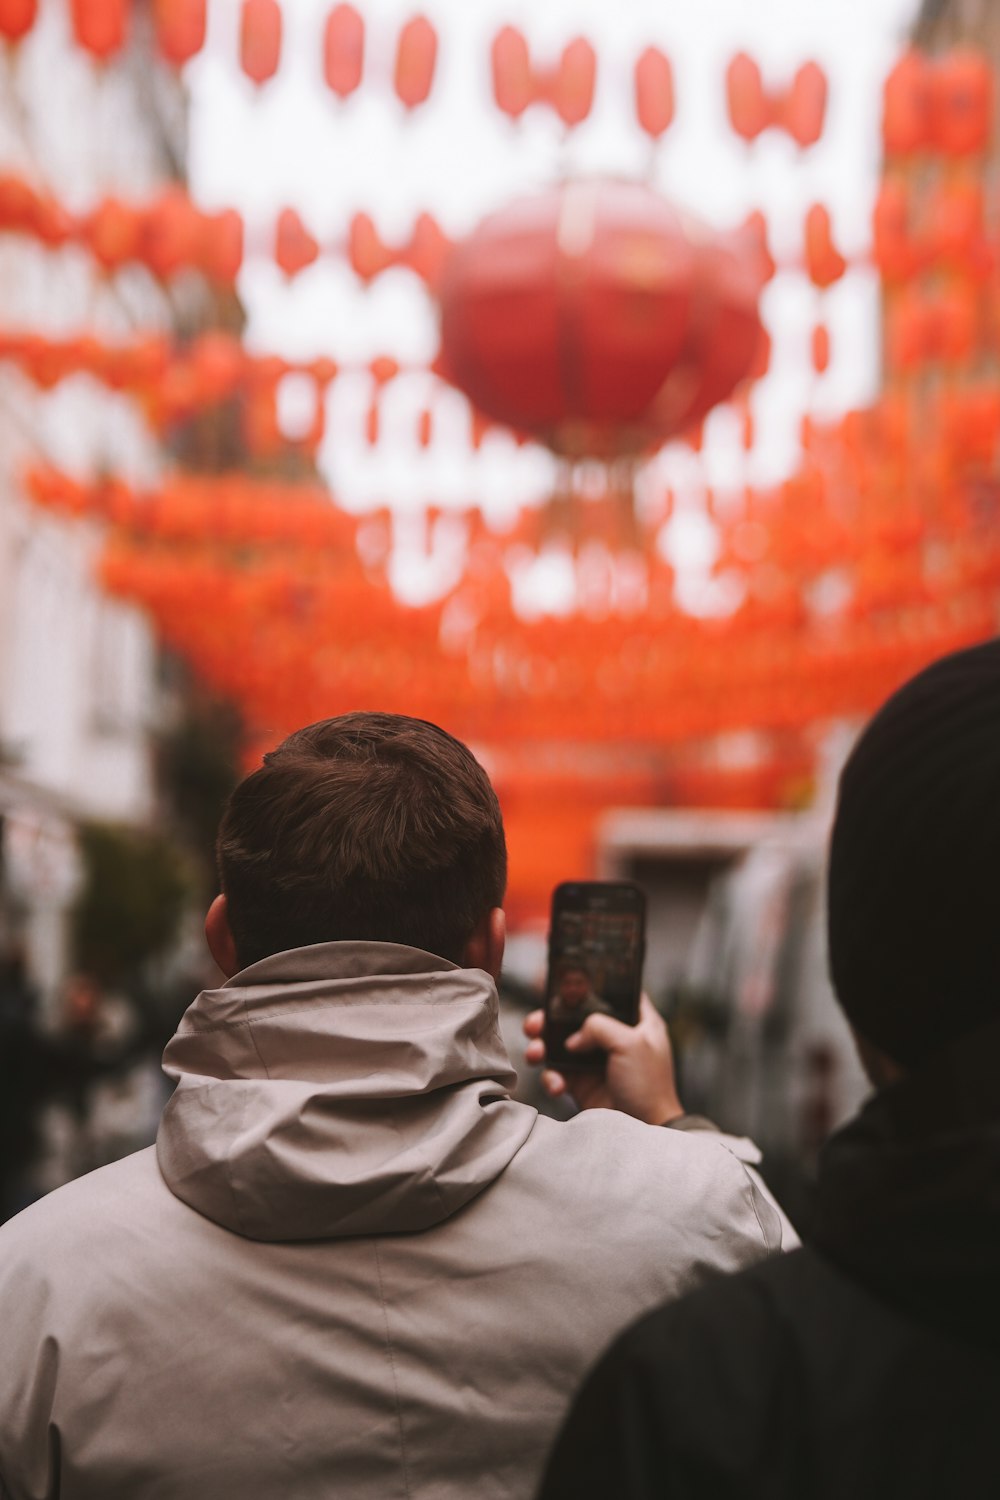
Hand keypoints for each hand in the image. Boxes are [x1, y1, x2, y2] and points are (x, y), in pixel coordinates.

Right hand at [522, 994, 683, 1125]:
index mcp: (637, 1021)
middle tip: (534, 1024)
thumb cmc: (649, 1084)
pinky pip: (557, 1073)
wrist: (644, 1130)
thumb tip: (572, 1039)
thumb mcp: (631, 1043)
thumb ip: (599, 1026)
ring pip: (559, 1044)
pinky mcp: (581, 1083)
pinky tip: (558, 1086)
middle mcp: (614, 1037)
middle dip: (549, 1019)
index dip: (588, 985)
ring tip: (536, 1054)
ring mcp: (595, 1061)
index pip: (612, 992)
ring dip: (542, 1046)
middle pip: (574, 1018)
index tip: (562, 982)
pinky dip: (551, 1078)